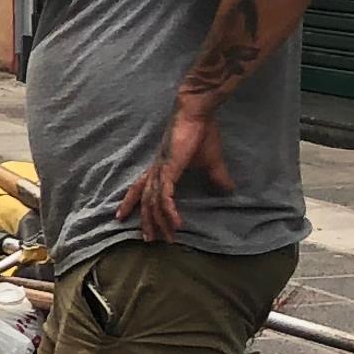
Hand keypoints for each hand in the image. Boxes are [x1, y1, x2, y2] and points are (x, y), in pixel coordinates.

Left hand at [116, 104, 230, 242]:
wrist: (198, 113)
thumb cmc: (201, 133)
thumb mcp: (212, 162)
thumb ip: (218, 177)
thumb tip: (230, 190)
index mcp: (162, 168)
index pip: (141, 188)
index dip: (131, 203)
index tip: (123, 218)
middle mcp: (157, 170)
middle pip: (145, 200)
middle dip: (145, 220)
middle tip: (147, 240)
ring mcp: (161, 170)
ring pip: (153, 202)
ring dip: (159, 221)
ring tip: (164, 238)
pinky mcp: (169, 168)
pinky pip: (165, 195)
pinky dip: (169, 210)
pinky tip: (175, 223)